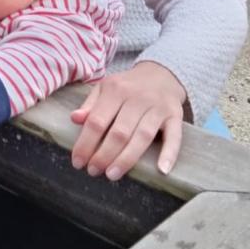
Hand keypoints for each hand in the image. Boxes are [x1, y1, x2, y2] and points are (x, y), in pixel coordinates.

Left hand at [69, 61, 186, 180]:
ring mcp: (158, 107)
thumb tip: (74, 119)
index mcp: (115, 90)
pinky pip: (174, 136)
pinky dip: (169, 154)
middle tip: (93, 171)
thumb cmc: (127, 87)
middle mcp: (137, 98)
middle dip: (104, 155)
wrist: (161, 74)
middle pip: (119, 132)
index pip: (97, 121)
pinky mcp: (176, 116)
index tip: (78, 162)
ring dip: (127, 159)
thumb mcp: (105, 88)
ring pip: (142, 137)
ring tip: (112, 174)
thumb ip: (90, 105)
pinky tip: (161, 170)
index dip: (85, 143)